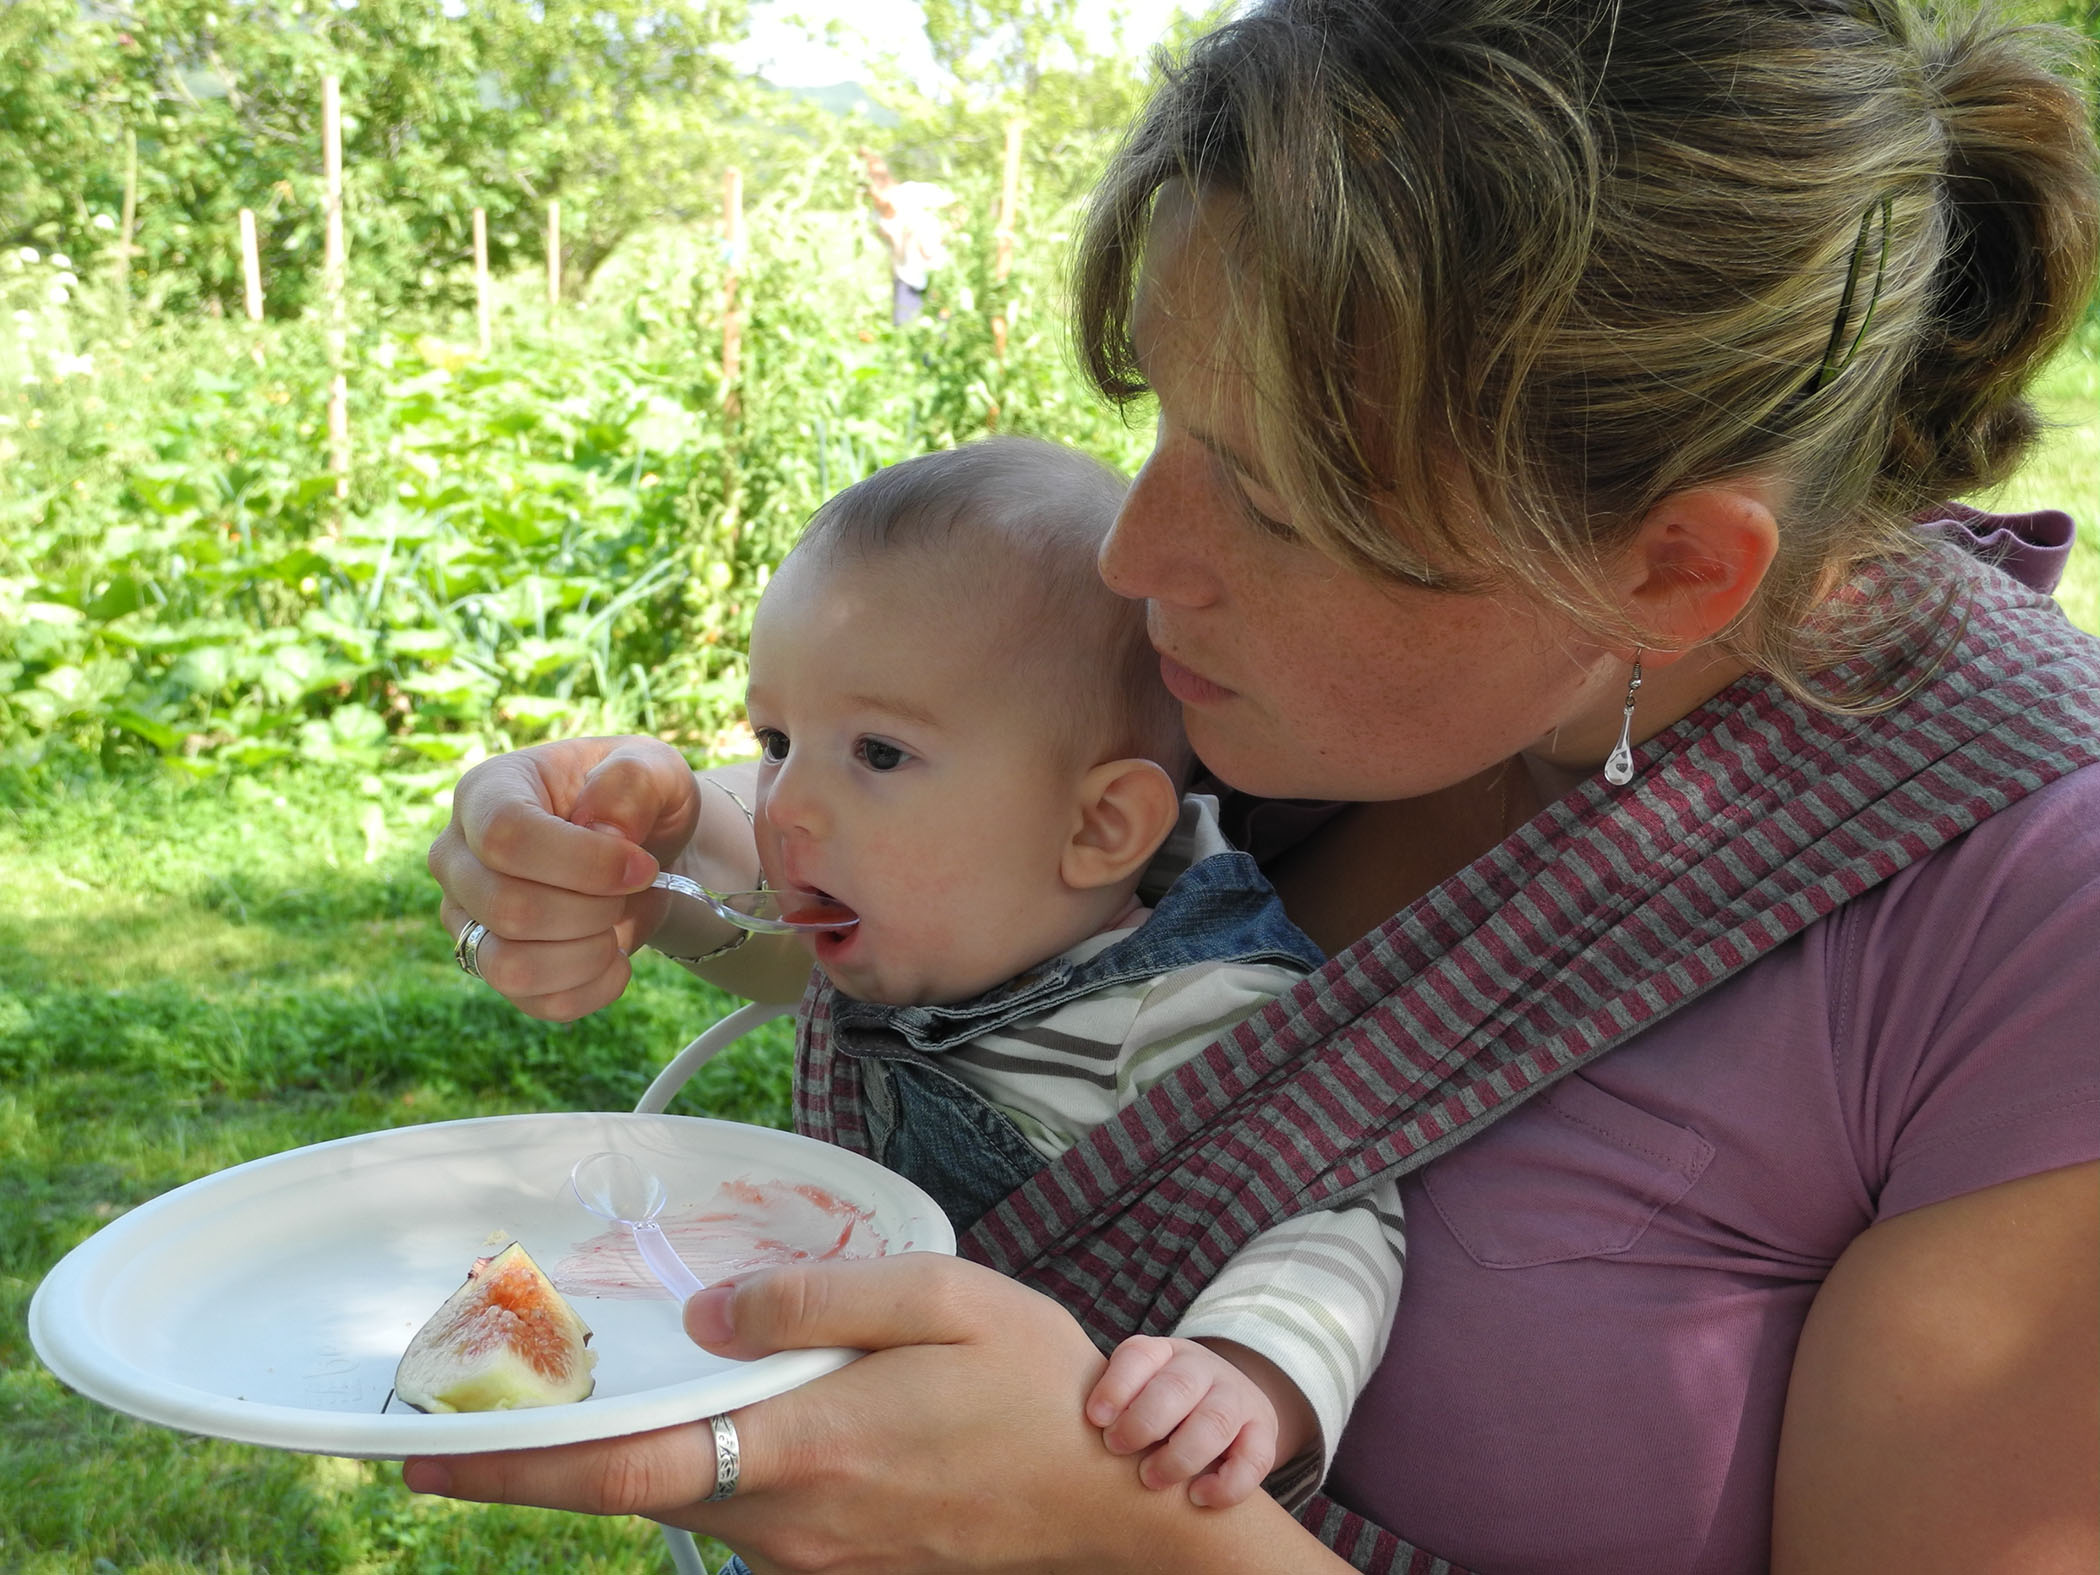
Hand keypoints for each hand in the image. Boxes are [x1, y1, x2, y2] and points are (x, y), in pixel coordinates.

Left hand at [400, 1255, 1336, 1573]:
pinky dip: (701, 1464)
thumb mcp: (943, 1300)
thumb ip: (820, 1300)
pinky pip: (739, 1510)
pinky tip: (727, 1412)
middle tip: (470, 1400)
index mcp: (807, 1445)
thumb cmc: (1036, 1392)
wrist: (1109, 1508)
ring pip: (686, 1497)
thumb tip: (709, 1315)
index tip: (418, 1446)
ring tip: (592, 1387)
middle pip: (635, 1487)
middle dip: (546, 1452)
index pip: (626, 1465)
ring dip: (632, 1451)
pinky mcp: (831, 1565)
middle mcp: (788, 1519)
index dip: (512, 1461)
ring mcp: (807, 1555)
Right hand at [426, 735, 699, 1019]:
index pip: (506, 836)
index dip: (583, 862)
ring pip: (511, 967)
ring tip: (619, 921)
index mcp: (487, 792)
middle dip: (595, 908)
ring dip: (590, 954)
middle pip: (509, 908)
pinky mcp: (494, 968)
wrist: (643, 852)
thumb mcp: (652, 768)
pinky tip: (618, 954)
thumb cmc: (636, 800)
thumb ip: (632, 781)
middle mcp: (457, 858)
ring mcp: (467, 919)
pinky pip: (539, 1003)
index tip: (642, 865)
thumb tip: (605, 832)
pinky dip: (595, 987)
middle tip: (634, 887)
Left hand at [1087, 1334, 1279, 1506]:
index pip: (1139, 1355)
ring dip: (1181, 1454)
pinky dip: (1228, 1483)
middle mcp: (1202, 1369)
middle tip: (1118, 1449)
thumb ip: (1113, 1405)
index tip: (1095, 1420)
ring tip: (1151, 1478)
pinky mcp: (1263, 1432)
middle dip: (1145, 1421)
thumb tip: (1067, 1441)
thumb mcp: (1137, 1391)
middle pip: (1178, 1386)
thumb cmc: (1159, 1406)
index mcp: (1163, 1353)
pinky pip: (1255, 1458)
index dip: (1116, 1386)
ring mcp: (1237, 1398)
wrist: (1227, 1402)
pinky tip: (1198, 1497)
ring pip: (1216, 1420)